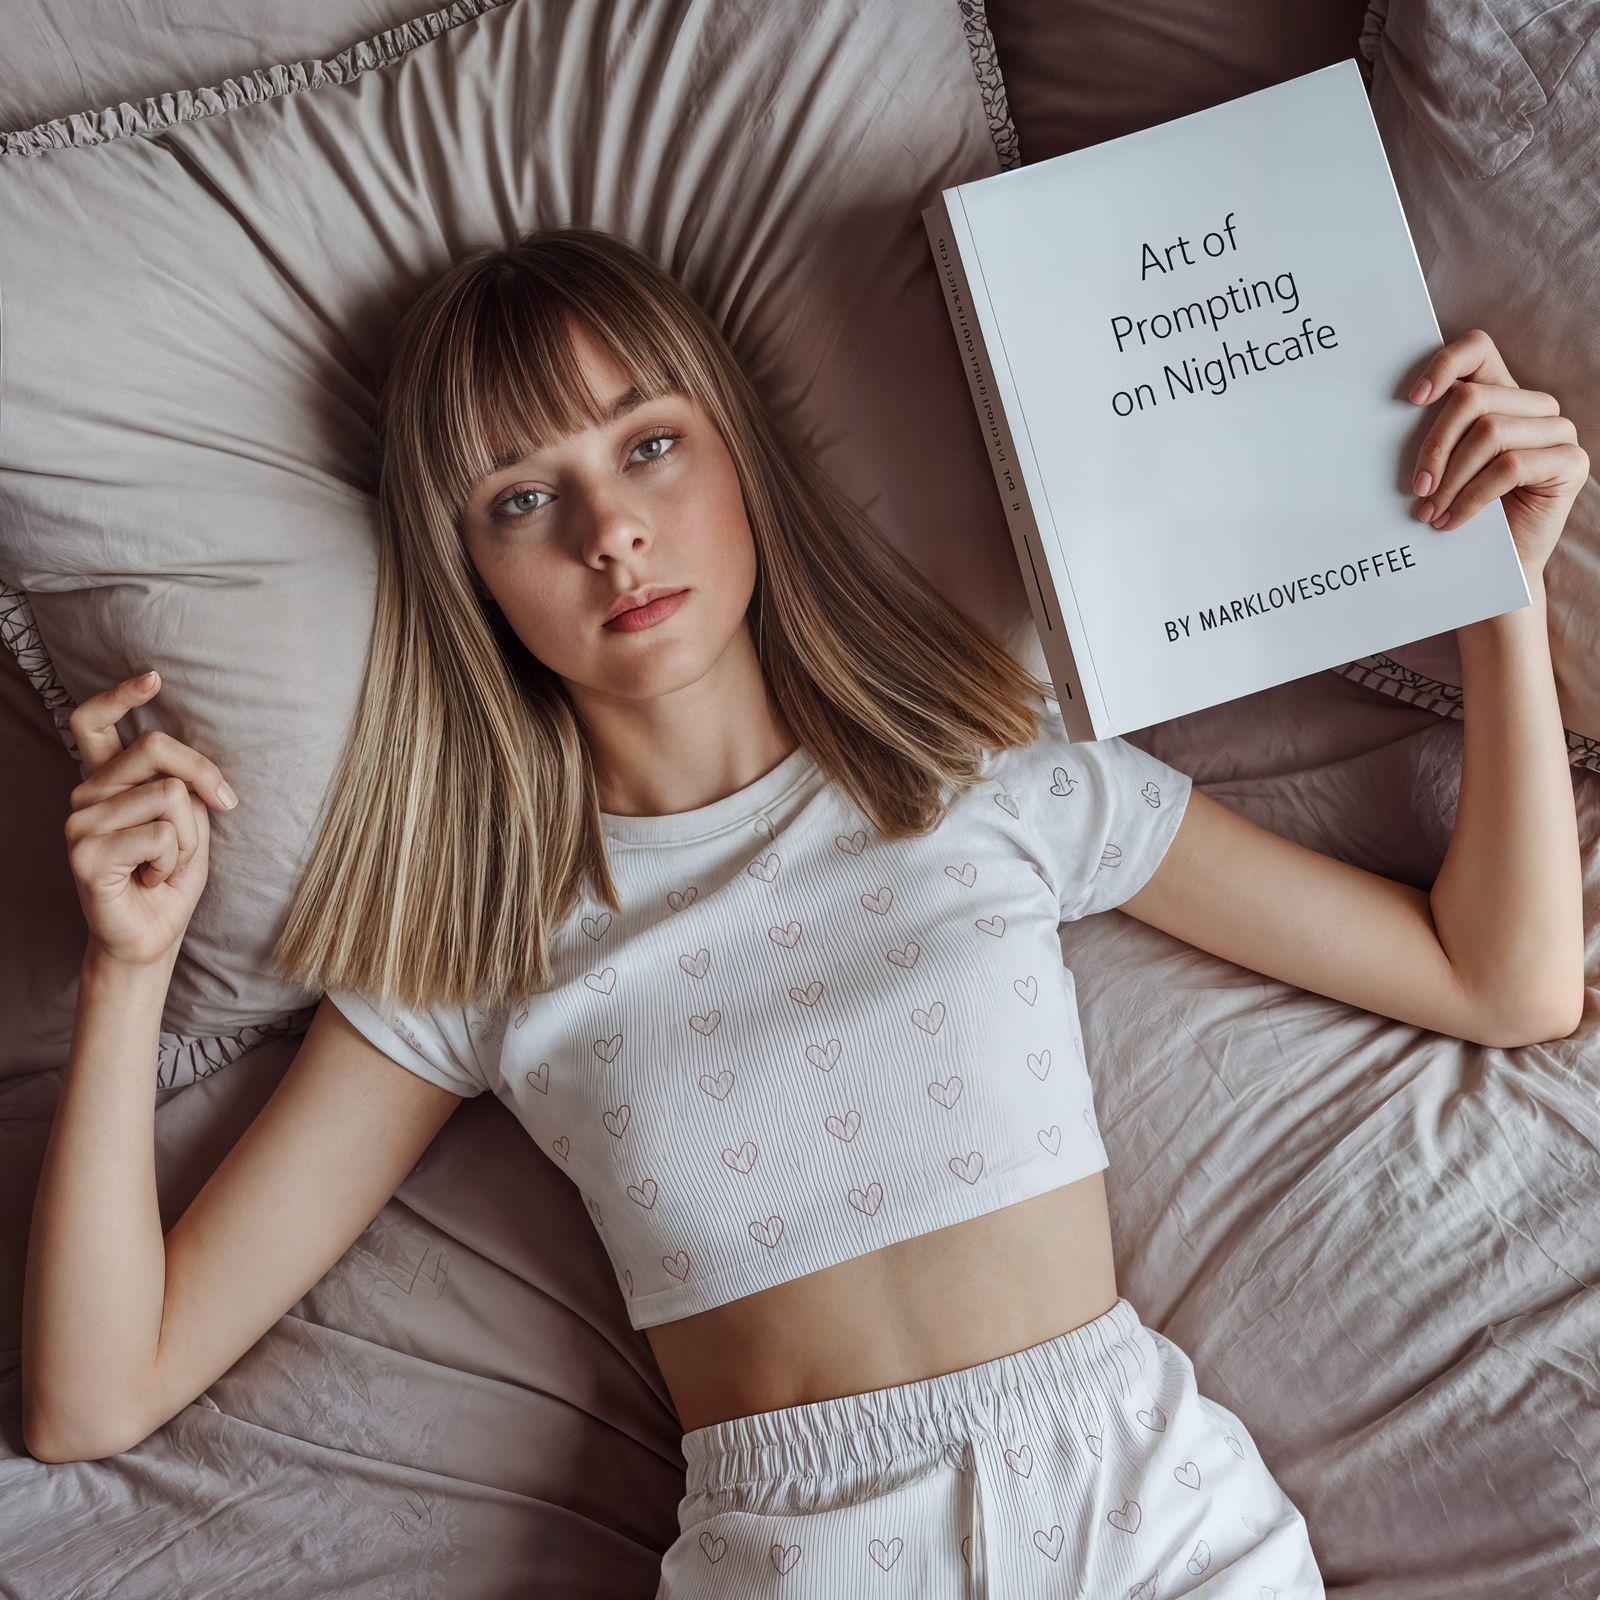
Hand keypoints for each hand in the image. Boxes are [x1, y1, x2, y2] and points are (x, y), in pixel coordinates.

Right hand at [63, 670, 239, 970]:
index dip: (121, 695)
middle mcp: (85, 795)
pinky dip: (174, 860)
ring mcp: (78, 823)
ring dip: (187, 837)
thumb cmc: (170, 878)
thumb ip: (182, 785)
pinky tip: (150, 878)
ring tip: (163, 862)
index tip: (153, 678)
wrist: (151, 936)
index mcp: (106, 781)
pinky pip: (161, 834)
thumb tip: (187, 766)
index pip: (93, 722)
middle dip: (204, 778)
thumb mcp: (189, 821)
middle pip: (157, 749)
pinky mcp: (85, 854)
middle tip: (219, 808)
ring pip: (168, 797)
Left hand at [1405, 328, 1588, 584]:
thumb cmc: (1460, 511)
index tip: (1411, 400)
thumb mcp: (1441, 467)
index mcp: (1501, 394)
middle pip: (1473, 400)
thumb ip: (1431, 435)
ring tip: (1429, 513)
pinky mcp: (1570, 461)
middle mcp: (1534, 405)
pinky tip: (1451, 521)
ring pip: (1490, 433)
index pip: (1478, 349)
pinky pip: (1509, 467)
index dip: (1444, 364)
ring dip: (1451, 479)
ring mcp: (1558, 430)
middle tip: (1416, 489)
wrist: (1493, 566)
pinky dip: (1472, 497)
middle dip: (1435, 446)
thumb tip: (1384, 416)